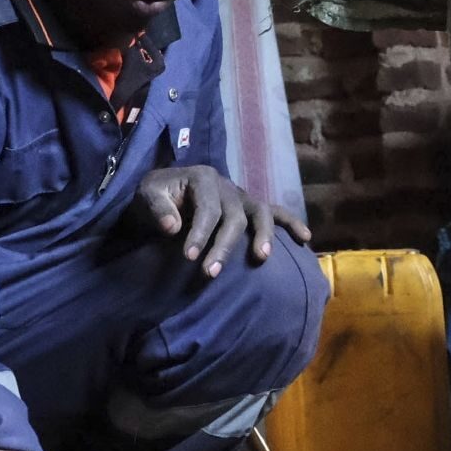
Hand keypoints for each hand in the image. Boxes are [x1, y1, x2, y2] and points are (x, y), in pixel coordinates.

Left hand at [133, 165, 311, 277]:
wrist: (163, 192)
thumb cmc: (155, 196)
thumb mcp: (146, 196)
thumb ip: (157, 208)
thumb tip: (172, 227)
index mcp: (203, 177)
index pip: (207, 208)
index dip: (199, 234)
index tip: (189, 257)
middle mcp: (227, 185)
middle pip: (234, 216)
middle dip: (223, 246)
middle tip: (210, 273)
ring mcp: (242, 196)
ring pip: (260, 213)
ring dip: (262, 236)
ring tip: (260, 259)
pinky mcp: (250, 207)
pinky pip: (275, 212)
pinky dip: (291, 223)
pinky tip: (305, 239)